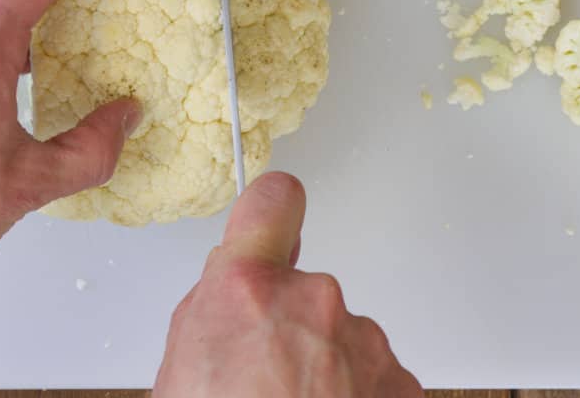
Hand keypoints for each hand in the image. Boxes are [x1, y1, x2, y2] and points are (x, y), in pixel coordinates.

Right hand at [153, 173, 422, 397]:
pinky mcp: (400, 384)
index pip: (273, 200)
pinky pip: (371, 375)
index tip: (274, 211)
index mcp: (246, 289)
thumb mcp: (180, 370)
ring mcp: (363, 344)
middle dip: (289, 323)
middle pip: (304, 287)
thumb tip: (233, 294)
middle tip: (262, 379)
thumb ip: (215, 310)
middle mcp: (313, 302)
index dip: (271, 208)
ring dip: (324, 367)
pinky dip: (354, 397)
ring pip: (340, 336)